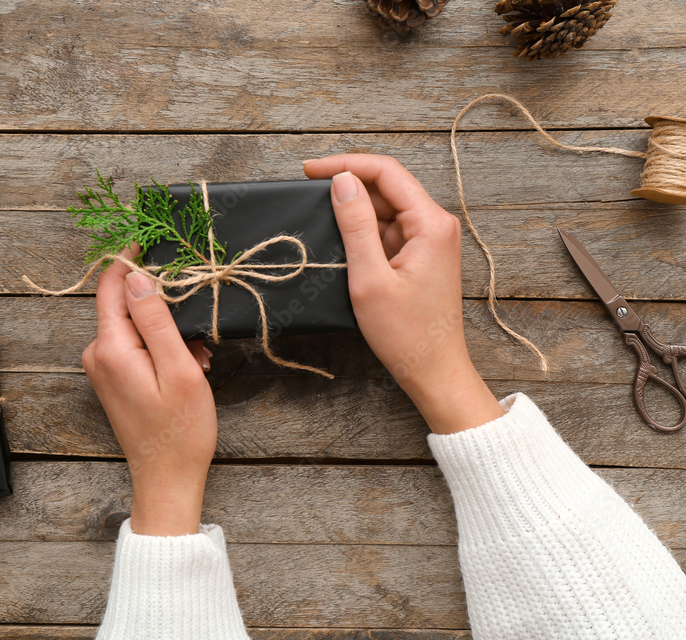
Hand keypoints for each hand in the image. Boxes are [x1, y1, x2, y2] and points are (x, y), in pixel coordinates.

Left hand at [82, 248, 216, 535]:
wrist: (167, 479)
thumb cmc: (179, 430)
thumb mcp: (177, 368)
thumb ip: (156, 319)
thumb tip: (138, 277)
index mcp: (110, 347)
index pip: (113, 286)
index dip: (131, 258)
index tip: (153, 239)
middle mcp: (98, 354)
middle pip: (126, 304)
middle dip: (163, 304)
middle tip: (197, 324)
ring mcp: (103, 368)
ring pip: (136, 326)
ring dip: (168, 330)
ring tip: (198, 357)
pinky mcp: (113, 379)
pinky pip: (137, 347)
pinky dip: (163, 348)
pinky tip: (188, 366)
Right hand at [304, 154, 503, 433]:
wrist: (434, 371)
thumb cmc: (406, 334)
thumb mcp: (370, 278)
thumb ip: (356, 225)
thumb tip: (342, 183)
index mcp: (431, 223)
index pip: (386, 172)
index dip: (346, 164)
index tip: (309, 171)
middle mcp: (436, 225)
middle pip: (387, 186)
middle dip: (348, 184)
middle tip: (307, 190)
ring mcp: (430, 241)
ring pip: (386, 208)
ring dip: (354, 210)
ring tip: (319, 217)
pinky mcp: (421, 256)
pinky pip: (389, 230)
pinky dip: (364, 231)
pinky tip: (341, 241)